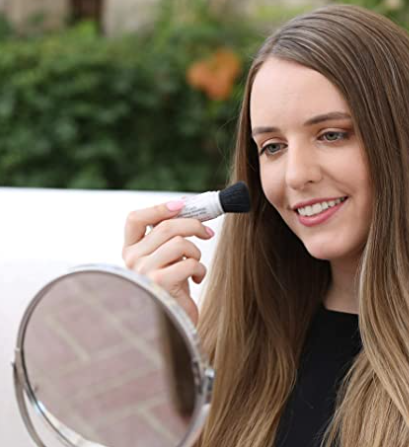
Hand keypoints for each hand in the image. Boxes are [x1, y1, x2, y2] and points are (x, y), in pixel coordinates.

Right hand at [122, 200, 214, 325]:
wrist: (174, 324)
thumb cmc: (173, 290)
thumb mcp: (167, 260)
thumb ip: (169, 238)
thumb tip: (190, 209)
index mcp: (131, 251)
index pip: (135, 219)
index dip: (159, 207)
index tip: (181, 205)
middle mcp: (132, 260)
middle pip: (166, 226)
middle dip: (193, 225)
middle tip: (207, 232)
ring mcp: (144, 272)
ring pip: (179, 242)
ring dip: (195, 252)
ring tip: (195, 264)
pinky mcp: (160, 284)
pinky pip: (189, 263)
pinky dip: (200, 269)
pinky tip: (195, 279)